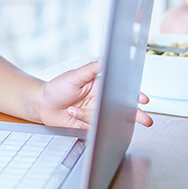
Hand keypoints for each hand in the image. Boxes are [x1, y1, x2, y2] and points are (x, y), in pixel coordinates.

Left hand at [35, 60, 153, 128]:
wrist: (42, 105)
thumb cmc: (56, 88)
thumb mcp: (73, 76)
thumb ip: (90, 69)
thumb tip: (104, 60)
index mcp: (100, 88)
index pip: (121, 91)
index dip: (134, 96)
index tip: (143, 99)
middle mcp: (100, 102)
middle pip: (122, 110)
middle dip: (135, 115)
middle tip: (145, 120)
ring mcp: (95, 115)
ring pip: (105, 120)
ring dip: (88, 116)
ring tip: (73, 110)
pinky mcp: (88, 127)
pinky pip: (94, 128)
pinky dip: (82, 122)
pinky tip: (72, 115)